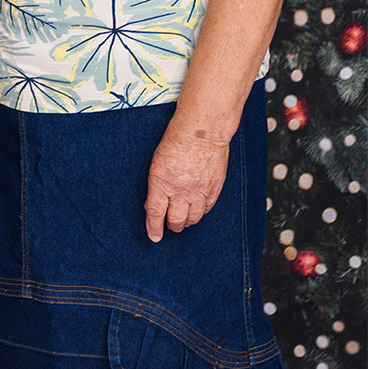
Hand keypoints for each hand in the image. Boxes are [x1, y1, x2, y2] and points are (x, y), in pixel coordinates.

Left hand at [144, 124, 228, 241]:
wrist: (202, 131)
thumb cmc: (176, 140)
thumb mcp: (156, 162)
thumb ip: (156, 184)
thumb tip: (154, 203)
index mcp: (161, 182)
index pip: (155, 212)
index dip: (154, 227)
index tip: (154, 236)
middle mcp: (181, 190)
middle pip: (176, 219)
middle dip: (171, 226)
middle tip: (169, 227)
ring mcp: (199, 191)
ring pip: (193, 218)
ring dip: (186, 221)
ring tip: (183, 221)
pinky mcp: (214, 188)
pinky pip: (207, 208)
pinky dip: (201, 212)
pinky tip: (197, 211)